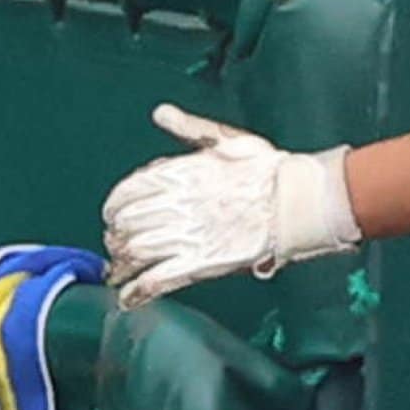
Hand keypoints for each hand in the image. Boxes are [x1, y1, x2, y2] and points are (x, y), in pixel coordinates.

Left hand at [101, 105, 360, 310]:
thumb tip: (161, 113)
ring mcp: (187, 237)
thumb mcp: (224, 138)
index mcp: (180, 173)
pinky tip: (127, 296)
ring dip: (121, 261)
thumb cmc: (266, 169)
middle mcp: (177, 204)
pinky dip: (136, 291)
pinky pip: (157, 280)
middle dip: (115, 234)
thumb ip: (188, 127)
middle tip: (116, 241)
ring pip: (135, 251)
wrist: (295, 202)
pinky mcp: (199, 265)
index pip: (129, 190)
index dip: (114, 204)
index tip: (113, 212)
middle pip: (127, 223)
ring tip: (118, 267)